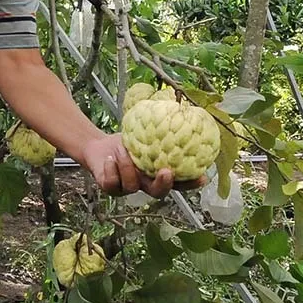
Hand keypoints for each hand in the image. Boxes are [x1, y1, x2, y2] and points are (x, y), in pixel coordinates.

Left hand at [82, 133, 205, 197]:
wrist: (100, 148)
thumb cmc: (127, 142)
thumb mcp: (143, 135)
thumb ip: (158, 131)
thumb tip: (178, 109)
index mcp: (156, 175)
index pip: (178, 183)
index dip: (191, 183)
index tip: (203, 176)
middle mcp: (144, 185)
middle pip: (158, 193)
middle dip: (164, 184)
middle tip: (166, 172)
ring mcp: (127, 189)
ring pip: (131, 185)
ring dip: (127, 166)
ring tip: (123, 150)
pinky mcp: (110, 188)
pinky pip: (112, 183)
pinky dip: (112, 168)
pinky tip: (110, 158)